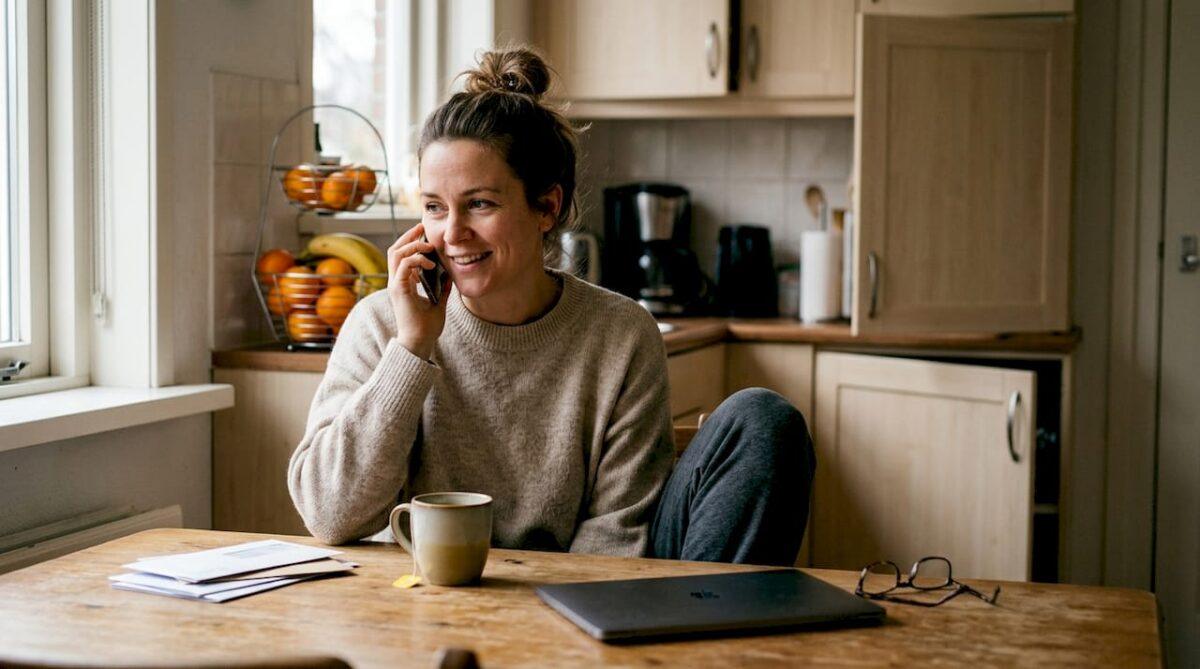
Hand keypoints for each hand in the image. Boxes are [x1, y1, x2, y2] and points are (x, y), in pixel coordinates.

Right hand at [387, 223, 447, 359]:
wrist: (420, 342)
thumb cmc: (426, 326)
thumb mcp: (439, 301)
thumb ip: (442, 287)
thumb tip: (450, 274)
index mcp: (403, 283)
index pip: (402, 255)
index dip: (411, 241)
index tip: (424, 234)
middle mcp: (396, 281)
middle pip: (395, 249)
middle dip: (408, 236)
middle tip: (422, 227)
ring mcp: (395, 285)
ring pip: (396, 254)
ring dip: (412, 245)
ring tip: (428, 245)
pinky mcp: (399, 290)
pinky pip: (403, 266)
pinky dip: (416, 260)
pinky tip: (430, 263)